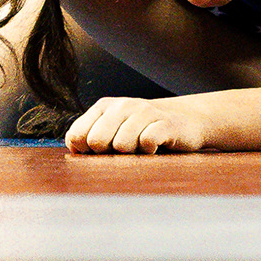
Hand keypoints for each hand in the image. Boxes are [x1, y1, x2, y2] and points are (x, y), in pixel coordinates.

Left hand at [65, 94, 219, 154]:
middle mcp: (121, 105)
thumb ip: (89, 139)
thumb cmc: (142, 132)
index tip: (103, 152)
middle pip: (96, 141)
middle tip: (125, 150)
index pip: (77, 135)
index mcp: (103, 107)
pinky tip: (156, 146)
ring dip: (132, 154)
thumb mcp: (113, 131)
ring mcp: (144, 112)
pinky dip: (150, 151)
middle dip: (108, 153)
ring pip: (122, 145)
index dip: (86, 152)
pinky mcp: (165, 123)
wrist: (186, 121)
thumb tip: (74, 150)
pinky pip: (147, 142)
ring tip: (141, 147)